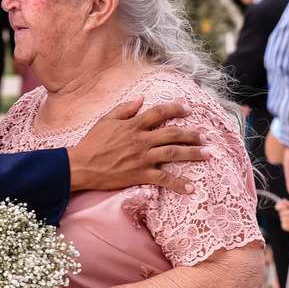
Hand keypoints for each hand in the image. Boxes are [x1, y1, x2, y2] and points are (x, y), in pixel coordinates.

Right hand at [67, 97, 207, 193]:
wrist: (80, 165)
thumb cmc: (91, 143)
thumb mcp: (106, 120)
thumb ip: (125, 109)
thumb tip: (141, 99)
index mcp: (133, 125)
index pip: (159, 112)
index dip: (176, 109)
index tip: (187, 109)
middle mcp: (141, 140)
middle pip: (173, 133)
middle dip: (192, 134)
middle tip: (205, 137)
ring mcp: (142, 157)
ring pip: (173, 153)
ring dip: (192, 153)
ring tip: (207, 154)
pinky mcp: (140, 174)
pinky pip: (163, 178)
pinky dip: (178, 184)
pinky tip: (191, 188)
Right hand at [275, 199, 288, 233]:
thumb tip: (283, 200)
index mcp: (285, 208)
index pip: (278, 206)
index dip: (279, 206)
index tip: (284, 207)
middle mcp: (282, 214)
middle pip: (281, 212)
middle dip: (288, 213)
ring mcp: (283, 220)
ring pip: (284, 219)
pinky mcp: (284, 226)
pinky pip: (285, 225)